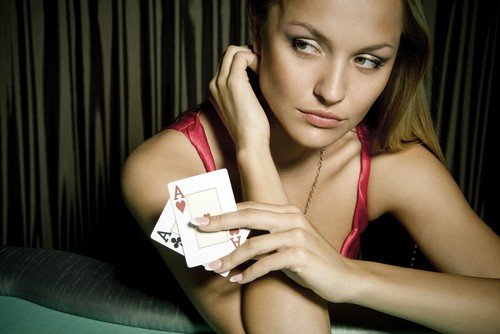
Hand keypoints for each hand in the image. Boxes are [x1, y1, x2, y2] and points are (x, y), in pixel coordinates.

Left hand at [194, 202, 356, 302]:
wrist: (343, 277)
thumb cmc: (310, 260)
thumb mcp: (287, 243)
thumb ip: (265, 237)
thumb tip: (232, 240)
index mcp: (287, 211)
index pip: (250, 207)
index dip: (225, 211)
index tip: (204, 216)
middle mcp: (292, 218)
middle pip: (248, 216)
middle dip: (220, 222)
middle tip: (199, 227)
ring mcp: (297, 236)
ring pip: (253, 244)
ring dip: (230, 257)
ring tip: (215, 267)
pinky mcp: (300, 255)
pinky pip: (266, 264)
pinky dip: (249, 273)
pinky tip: (238, 280)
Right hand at [209, 45, 268, 150]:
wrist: (249, 143)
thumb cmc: (252, 129)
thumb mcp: (245, 105)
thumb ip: (246, 89)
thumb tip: (259, 73)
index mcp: (215, 90)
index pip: (227, 63)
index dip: (244, 61)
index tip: (259, 69)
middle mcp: (214, 84)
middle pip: (228, 53)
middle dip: (247, 54)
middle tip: (263, 66)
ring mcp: (221, 82)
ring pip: (233, 51)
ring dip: (251, 55)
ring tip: (263, 70)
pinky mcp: (233, 81)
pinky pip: (242, 55)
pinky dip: (255, 59)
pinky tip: (263, 73)